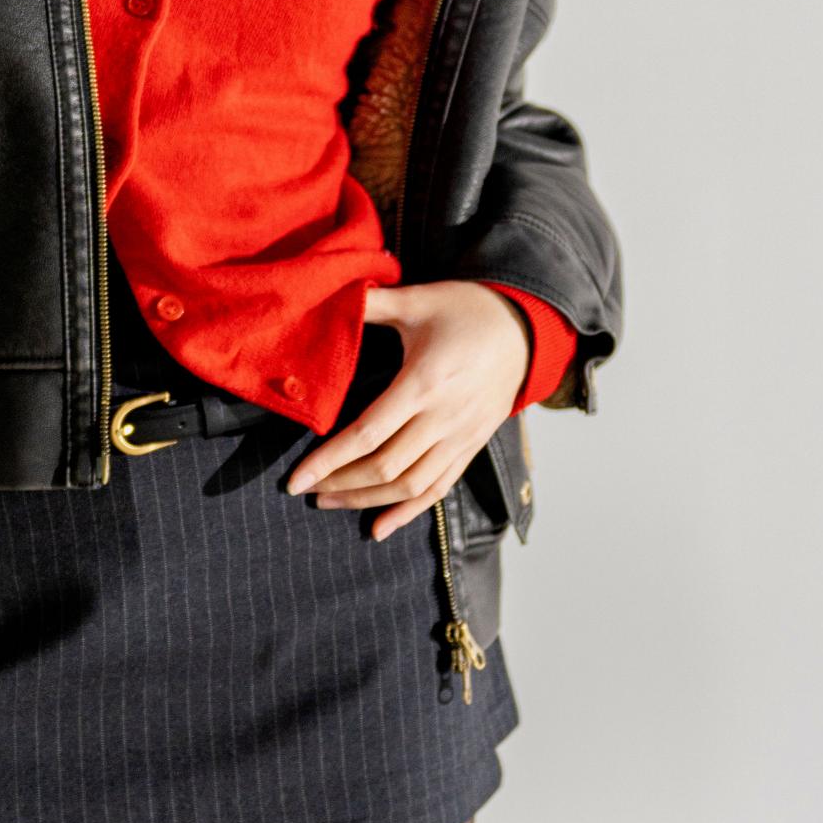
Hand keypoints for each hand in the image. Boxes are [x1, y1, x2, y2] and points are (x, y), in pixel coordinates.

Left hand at [284, 280, 530, 540]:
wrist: (525, 329)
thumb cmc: (466, 310)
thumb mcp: (417, 299)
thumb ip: (371, 303)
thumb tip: (326, 294)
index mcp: (423, 382)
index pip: (368, 434)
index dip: (329, 461)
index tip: (297, 479)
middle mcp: (443, 418)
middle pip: (386, 467)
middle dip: (340, 484)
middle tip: (306, 491)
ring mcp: (461, 437)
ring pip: (410, 486)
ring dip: (366, 501)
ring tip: (330, 503)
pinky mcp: (472, 446)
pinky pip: (439, 488)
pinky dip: (408, 512)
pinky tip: (379, 528)